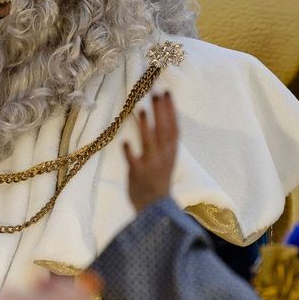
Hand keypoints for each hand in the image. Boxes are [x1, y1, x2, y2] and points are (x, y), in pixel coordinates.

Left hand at [122, 92, 177, 212]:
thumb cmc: (158, 178)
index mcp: (171, 152)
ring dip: (147, 126)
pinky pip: (133, 161)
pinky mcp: (138, 174)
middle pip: (164, 130)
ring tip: (142, 109)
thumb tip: (158, 116)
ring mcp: (151, 165)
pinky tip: (125, 142)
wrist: (154, 206)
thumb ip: (162, 140)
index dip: (171, 110)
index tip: (167, 93)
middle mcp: (164, 156)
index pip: (174, 127)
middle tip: (156, 93)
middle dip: (161, 112)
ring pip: (150, 143)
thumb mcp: (166, 158)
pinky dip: (129, 152)